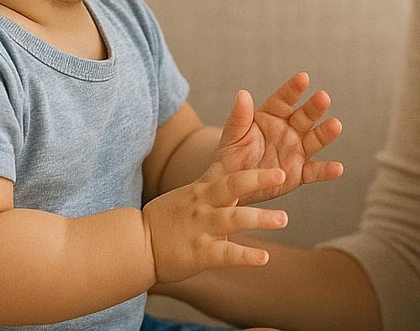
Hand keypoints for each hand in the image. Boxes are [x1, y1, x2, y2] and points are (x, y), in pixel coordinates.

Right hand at [142, 166, 287, 283]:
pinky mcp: (199, 253)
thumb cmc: (166, 218)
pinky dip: (246, 256)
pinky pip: (226, 253)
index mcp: (202, 189)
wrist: (136, 244)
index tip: (275, 162)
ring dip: (260, 218)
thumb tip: (237, 171)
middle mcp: (204, 205)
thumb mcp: (190, 194)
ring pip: (234, 219)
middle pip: (233, 186)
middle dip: (258, 179)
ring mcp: (202, 228)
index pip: (231, 172)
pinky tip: (264, 258)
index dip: (253, 166)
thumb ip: (213, 184)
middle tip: (282, 173)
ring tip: (283, 219)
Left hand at [213, 72, 343, 204]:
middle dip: (314, 107)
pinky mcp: (299, 173)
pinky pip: (314, 171)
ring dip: (325, 133)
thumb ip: (239, 117)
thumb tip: (242, 94)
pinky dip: (326, 171)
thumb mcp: (232, 136)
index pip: (284, 99)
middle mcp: (288, 130)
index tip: (303, 78)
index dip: (293, 89)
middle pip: (304, 116)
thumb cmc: (231, 156)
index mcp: (271, 115)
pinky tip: (338, 168)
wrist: (233, 185)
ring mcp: (296, 150)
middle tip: (323, 97)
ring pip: (314, 140)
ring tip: (335, 125)